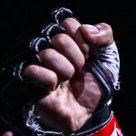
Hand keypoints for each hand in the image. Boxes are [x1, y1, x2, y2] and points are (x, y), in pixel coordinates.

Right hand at [0, 9, 118, 135]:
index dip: (82, 41)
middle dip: (76, 58)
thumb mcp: (108, 56)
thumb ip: (104, 34)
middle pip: (59, 39)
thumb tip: (86, 29)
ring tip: (67, 80)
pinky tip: (54, 87)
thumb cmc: (95, 82)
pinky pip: (33, 71)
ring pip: (48, 55)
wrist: (89, 111)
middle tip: (78, 70)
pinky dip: (50, 81)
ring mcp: (37, 62)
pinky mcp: (28, 80)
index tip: (89, 55)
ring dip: (66, 71)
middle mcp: (48, 46)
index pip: (68, 23)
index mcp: (65, 37)